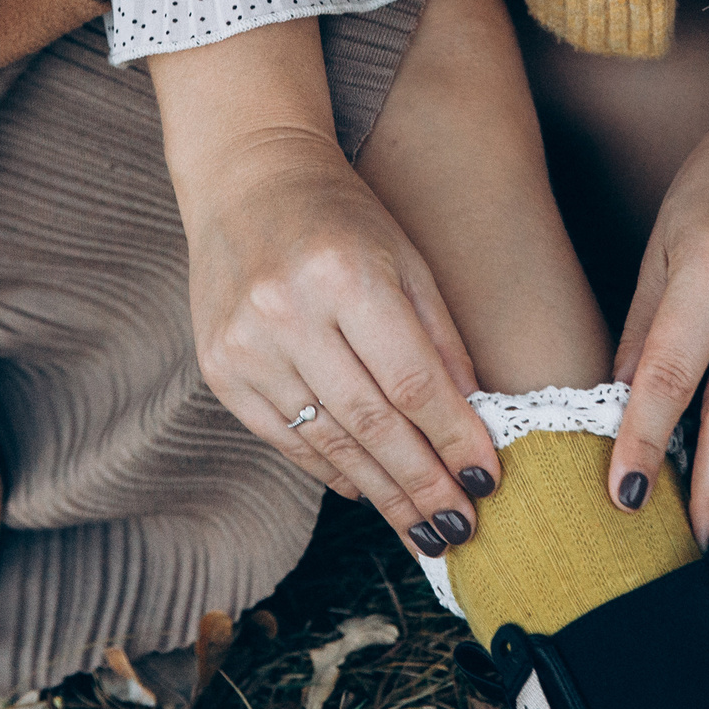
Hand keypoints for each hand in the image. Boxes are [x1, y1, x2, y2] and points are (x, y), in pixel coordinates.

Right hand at [183, 127, 502, 556]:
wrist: (247, 180)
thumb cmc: (341, 216)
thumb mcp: (406, 258)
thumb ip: (440, 339)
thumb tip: (471, 423)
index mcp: (344, 275)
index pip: (411, 381)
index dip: (453, 439)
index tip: (487, 481)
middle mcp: (288, 313)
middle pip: (371, 423)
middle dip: (423, 483)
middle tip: (460, 528)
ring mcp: (245, 345)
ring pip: (328, 442)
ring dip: (382, 491)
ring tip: (423, 526)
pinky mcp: (221, 369)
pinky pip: (284, 439)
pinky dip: (329, 470)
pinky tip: (366, 490)